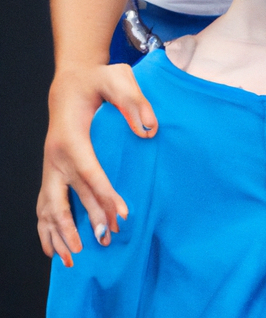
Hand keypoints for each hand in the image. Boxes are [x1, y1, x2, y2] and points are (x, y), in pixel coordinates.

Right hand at [37, 63, 157, 266]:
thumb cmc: (97, 80)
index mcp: (72, 138)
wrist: (70, 80)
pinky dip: (47, 230)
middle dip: (84, 221)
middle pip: (66, 197)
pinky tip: (52, 250)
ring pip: (49, 208)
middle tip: (105, 240)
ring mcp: (50, 167)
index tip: (122, 215)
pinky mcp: (51, 172)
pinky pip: (44, 206)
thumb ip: (134, 102)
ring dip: (60, 234)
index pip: (90, 173)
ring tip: (74, 258)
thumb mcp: (118, 79)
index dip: (105, 196)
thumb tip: (149, 129)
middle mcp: (55, 157)